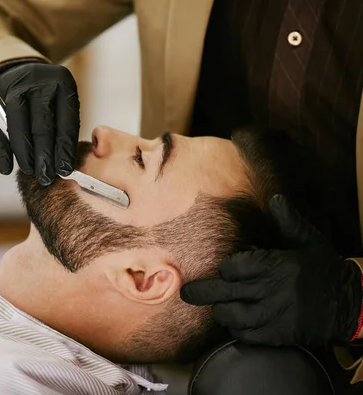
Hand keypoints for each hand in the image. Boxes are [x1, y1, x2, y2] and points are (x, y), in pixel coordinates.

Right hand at [0, 62, 79, 185]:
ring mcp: (14, 87)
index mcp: (62, 83)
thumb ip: (63, 130)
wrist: (20, 73)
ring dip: (24, 154)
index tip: (64, 170)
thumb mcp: (62, 105)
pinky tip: (6, 168)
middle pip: (42, 125)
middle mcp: (38, 82)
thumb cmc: (48, 98)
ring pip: (18, 126)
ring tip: (30, 171)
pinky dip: (1, 151)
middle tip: (46, 177)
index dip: (64, 149)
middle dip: (44, 156)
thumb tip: (63, 167)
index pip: (66, 121)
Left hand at [180, 195, 362, 345]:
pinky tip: (238, 322)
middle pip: (227, 292)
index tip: (227, 270)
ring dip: (222, 312)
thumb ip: (288, 222)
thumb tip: (276, 198)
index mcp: (278, 265)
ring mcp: (276, 315)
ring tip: (219, 307)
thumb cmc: (324, 269)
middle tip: (186, 293)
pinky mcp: (279, 335)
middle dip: (203, 292)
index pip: (235, 267)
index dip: (227, 268)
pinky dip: (237, 330)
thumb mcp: (308, 242)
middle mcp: (274, 291)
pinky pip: (247, 336)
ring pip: (233, 316)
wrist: (349, 305)